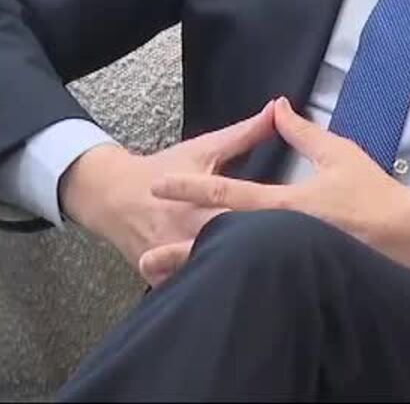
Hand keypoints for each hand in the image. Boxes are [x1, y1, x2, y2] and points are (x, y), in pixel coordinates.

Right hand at [58, 100, 277, 286]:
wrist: (112, 195)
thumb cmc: (163, 169)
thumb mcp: (203, 149)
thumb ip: (244, 135)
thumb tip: (276, 111)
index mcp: (197, 204)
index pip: (236, 219)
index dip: (267, 226)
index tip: (298, 231)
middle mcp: (183, 236)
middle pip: (225, 254)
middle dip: (254, 258)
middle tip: (292, 264)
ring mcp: (170, 262)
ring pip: (207, 278)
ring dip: (234, 278)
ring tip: (270, 286)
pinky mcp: (162, 279)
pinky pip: (189, 290)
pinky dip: (210, 292)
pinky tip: (236, 298)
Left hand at [144, 97, 409, 285]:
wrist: (408, 238)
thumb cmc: (374, 196)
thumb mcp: (339, 154)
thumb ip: (303, 132)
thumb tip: (278, 107)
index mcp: (287, 204)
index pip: (229, 194)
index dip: (192, 188)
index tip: (161, 185)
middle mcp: (282, 235)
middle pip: (223, 240)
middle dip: (184, 249)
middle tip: (147, 255)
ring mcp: (289, 259)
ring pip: (238, 264)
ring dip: (201, 271)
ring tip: (165, 278)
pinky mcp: (299, 275)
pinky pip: (260, 279)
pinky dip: (234, 284)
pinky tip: (211, 290)